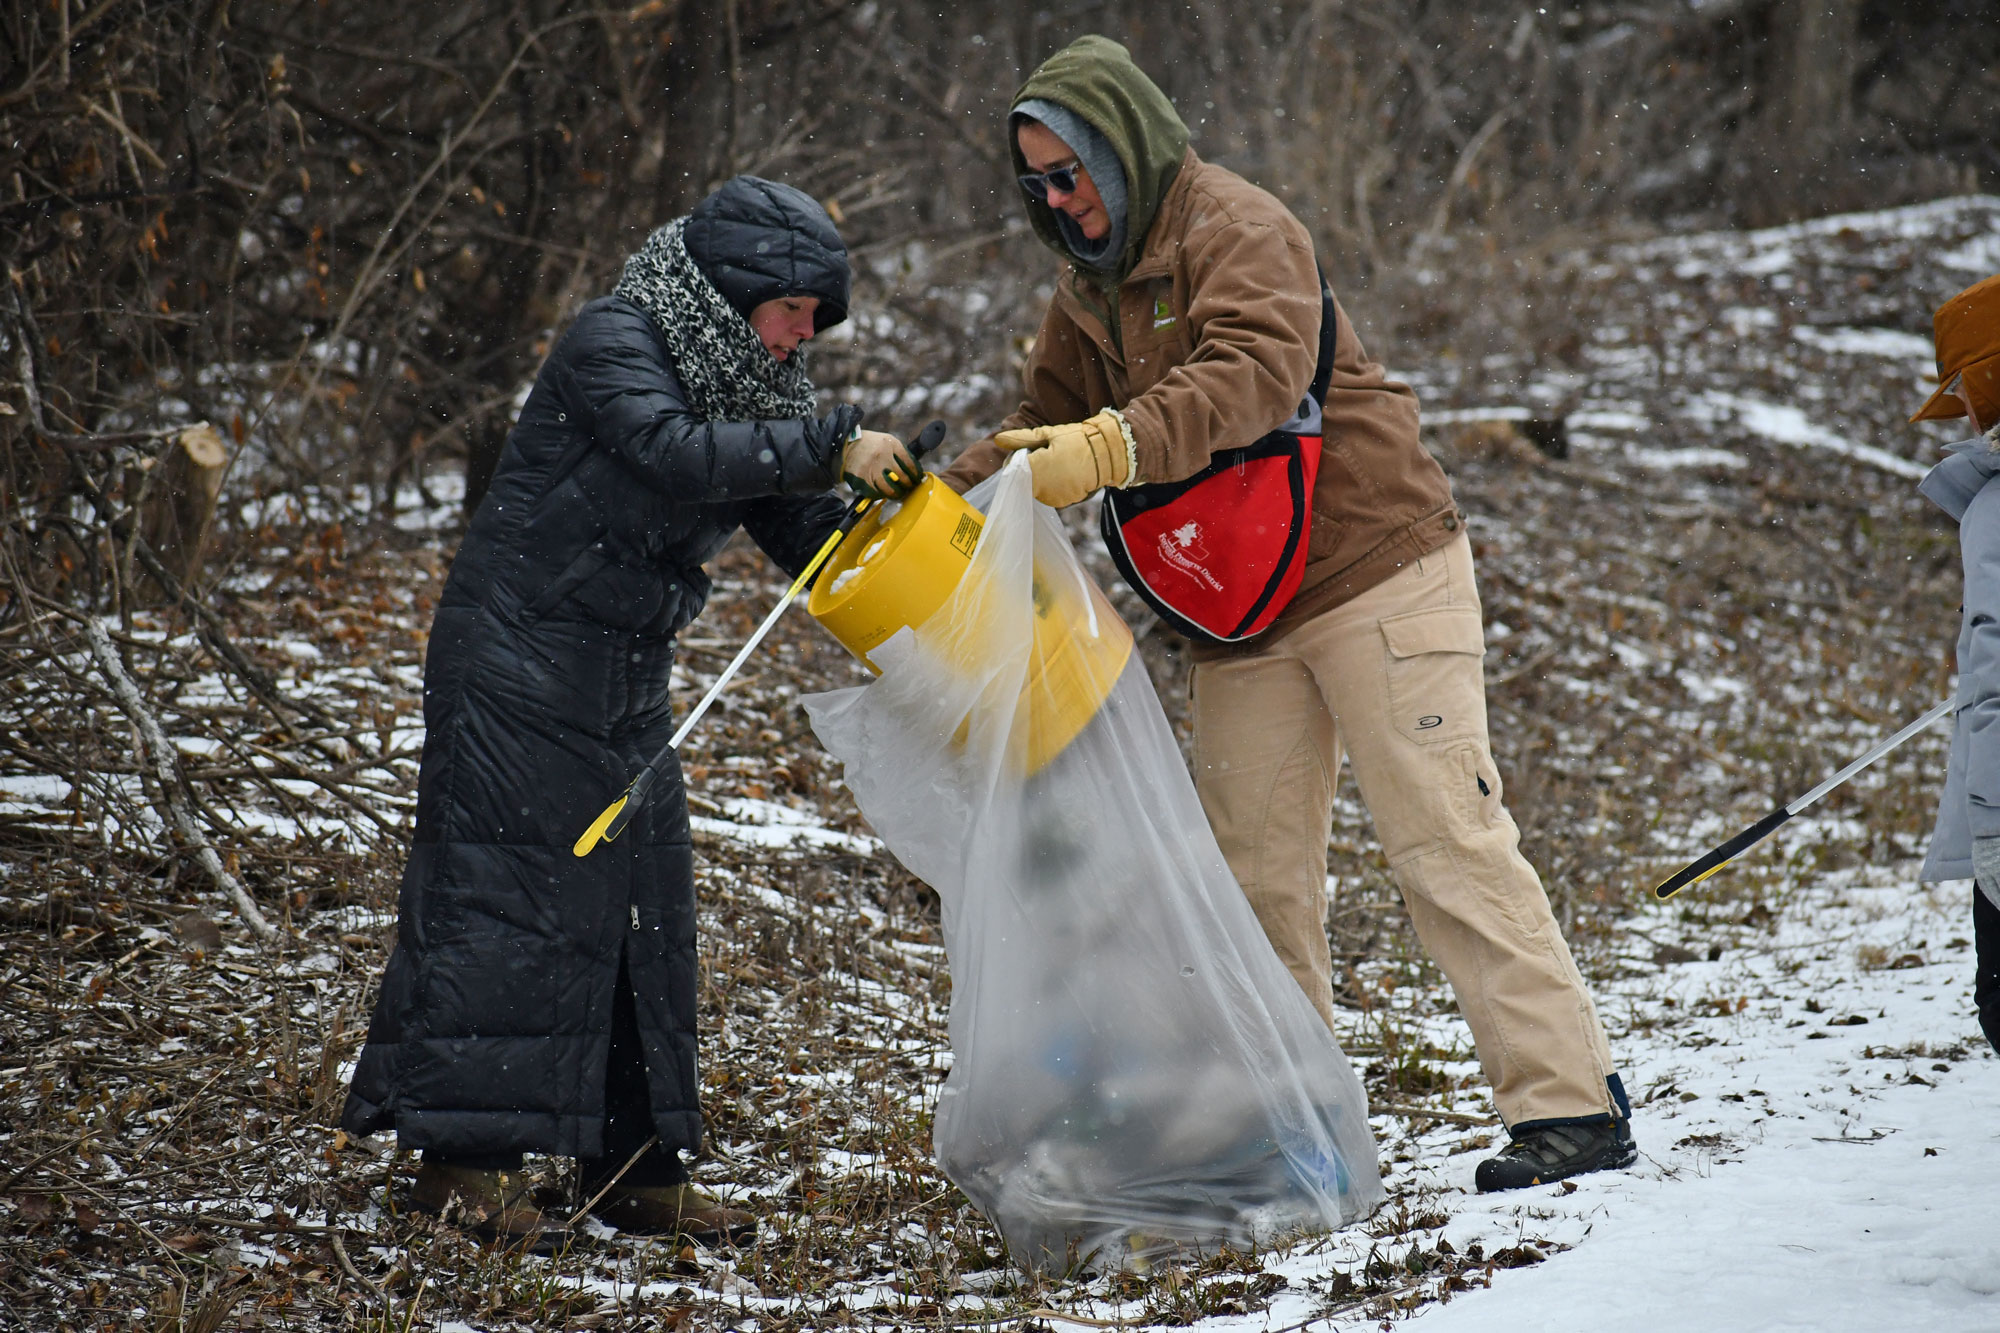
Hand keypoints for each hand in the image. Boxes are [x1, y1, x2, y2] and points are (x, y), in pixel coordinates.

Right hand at [842, 429, 921, 499]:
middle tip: (908, 487)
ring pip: (889, 488)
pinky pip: (875, 492)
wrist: (845, 445)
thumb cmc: (868, 444)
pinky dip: (880, 495)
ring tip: (898, 493)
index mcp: (890, 444)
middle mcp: (882, 455)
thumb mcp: (885, 440)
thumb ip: (898, 451)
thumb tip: (911, 468)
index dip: (915, 473)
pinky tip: (883, 493)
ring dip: (896, 493)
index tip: (916, 478)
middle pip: (901, 476)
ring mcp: (871, 467)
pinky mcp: (862, 477)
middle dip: (908, 485)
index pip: (909, 462)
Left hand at [992, 409, 1129, 507]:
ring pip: (1036, 489)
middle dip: (1029, 470)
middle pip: (1023, 481)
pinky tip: (1064, 473)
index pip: (1012, 469)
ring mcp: (1053, 499)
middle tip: (1045, 455)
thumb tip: (998, 439)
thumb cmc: (1077, 440)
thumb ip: (1021, 439)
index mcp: (1035, 470)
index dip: (1017, 460)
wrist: (1107, 454)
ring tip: (1057, 463)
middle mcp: (1041, 489)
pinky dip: (1052, 486)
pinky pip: (1050, 495)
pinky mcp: (1063, 503)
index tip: (1028, 451)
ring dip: (1040, 479)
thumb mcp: (1048, 434)